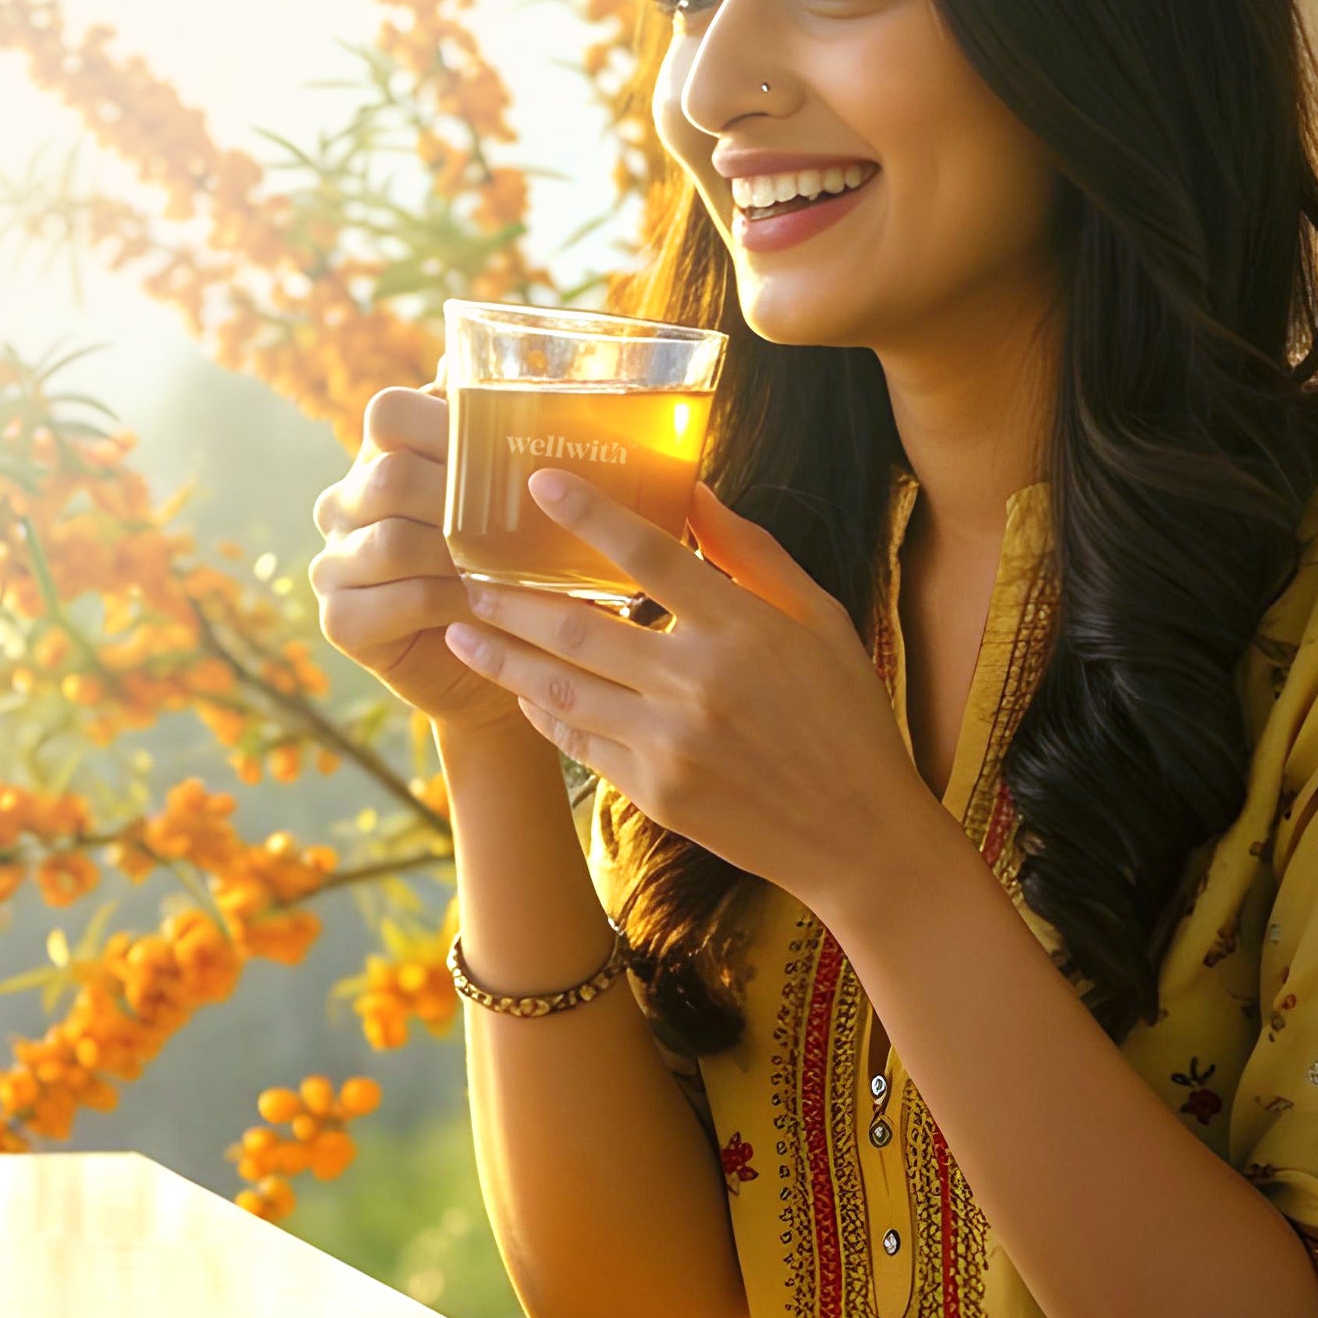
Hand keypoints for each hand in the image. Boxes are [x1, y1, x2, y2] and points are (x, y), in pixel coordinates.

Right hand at [309, 375, 527, 738]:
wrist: (502, 658)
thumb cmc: (514, 564)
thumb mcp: (514, 495)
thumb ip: (492, 431)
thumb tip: (485, 356)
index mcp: (382, 457)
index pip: (389, 412)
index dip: (443, 424)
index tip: (504, 451)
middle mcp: (346, 503)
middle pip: (391, 475)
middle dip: (463, 499)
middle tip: (520, 520)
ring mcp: (334, 562)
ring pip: (395, 540)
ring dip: (463, 557)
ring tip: (513, 569)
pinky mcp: (340, 619)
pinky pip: (399, 599)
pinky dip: (455, 603)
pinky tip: (489, 607)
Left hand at [442, 468, 930, 916]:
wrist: (858, 832)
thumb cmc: (845, 714)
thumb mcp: (820, 617)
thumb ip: (754, 554)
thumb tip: (697, 492)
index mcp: (744, 629)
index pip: (651, 556)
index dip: (590, 516)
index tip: (541, 485)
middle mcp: (699, 683)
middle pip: (580, 627)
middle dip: (511, 598)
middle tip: (462, 570)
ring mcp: (671, 743)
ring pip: (562, 688)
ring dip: (503, 656)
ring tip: (459, 628)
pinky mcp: (654, 792)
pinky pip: (579, 742)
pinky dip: (543, 711)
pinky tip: (518, 689)